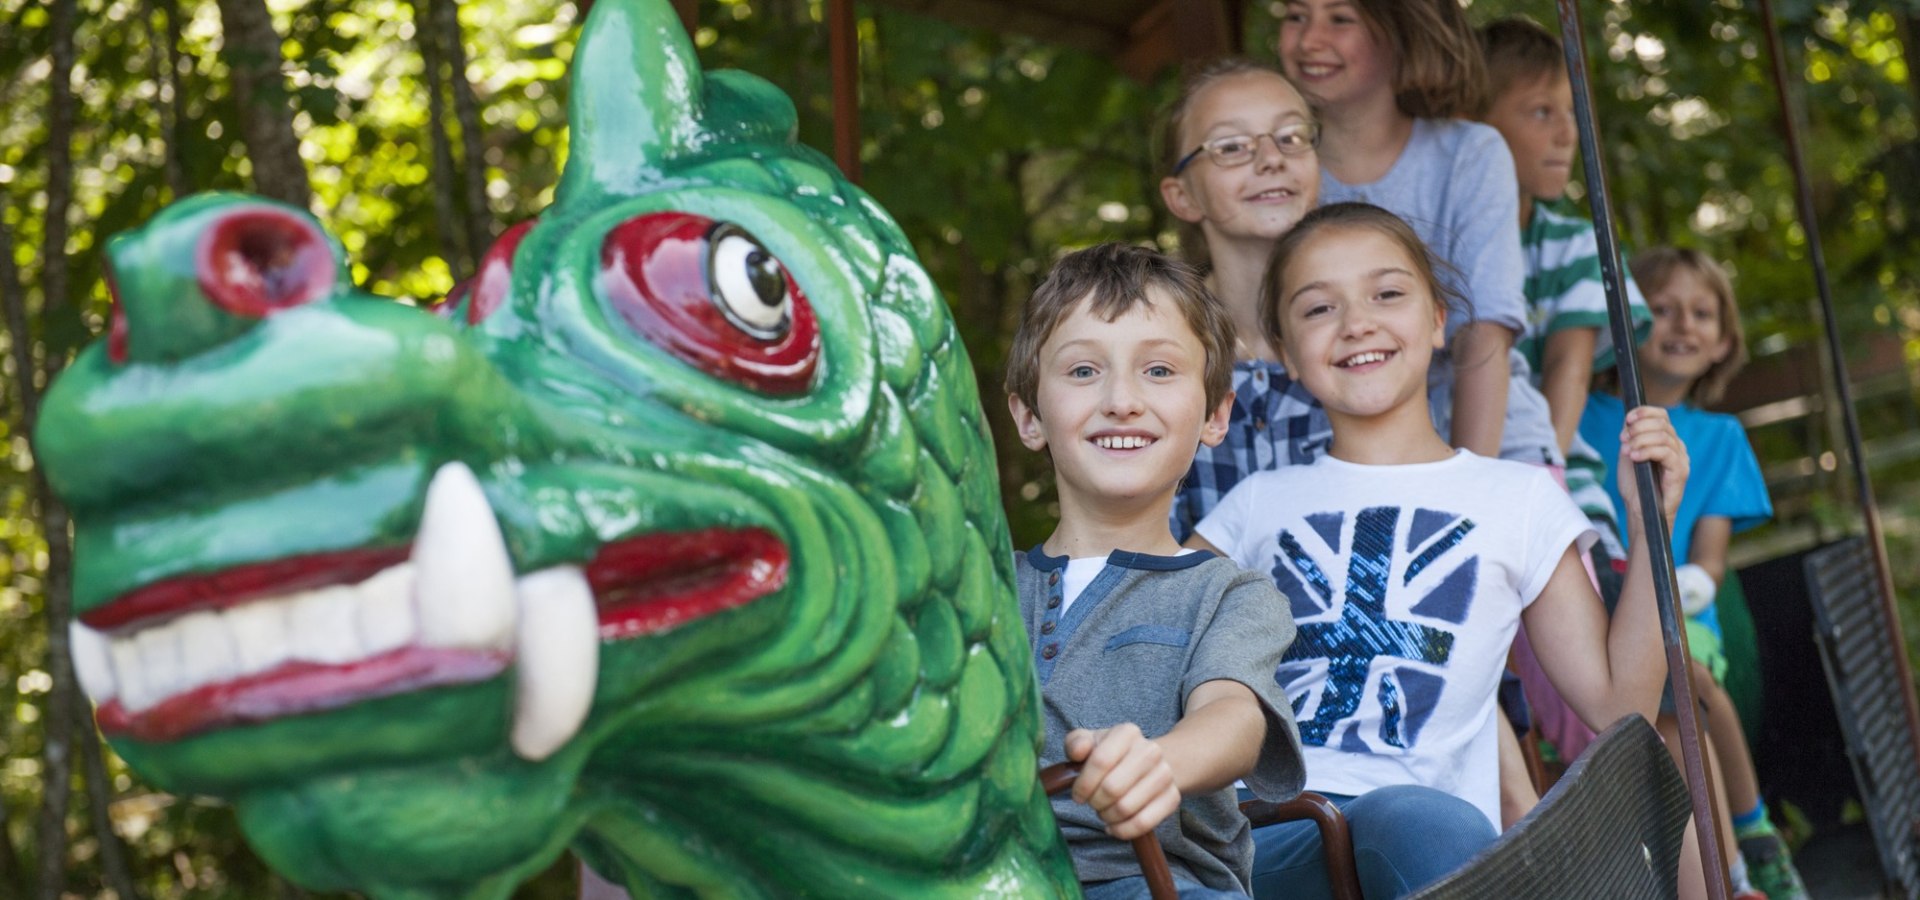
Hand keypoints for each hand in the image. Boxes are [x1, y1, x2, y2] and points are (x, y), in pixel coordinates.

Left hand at [1064, 724, 1180, 839]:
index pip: (1100, 761)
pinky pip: (1143, 823)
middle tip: (1092, 803)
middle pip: (1112, 788)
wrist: (1148, 764)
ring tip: (1104, 812)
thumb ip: (1076, 743)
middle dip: (1095, 802)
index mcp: (1127, 733)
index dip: (1083, 784)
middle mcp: (1150, 751)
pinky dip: (1123, 830)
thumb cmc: (1111, 755)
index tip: (1078, 795)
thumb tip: (1078, 751)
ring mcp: (1165, 774)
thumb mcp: (1090, 743)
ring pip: (1126, 808)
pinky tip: (1114, 826)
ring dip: (1107, 816)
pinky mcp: (1172, 797)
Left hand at [1616, 405, 1687, 530]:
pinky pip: (1666, 453)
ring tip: (1626, 450)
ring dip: (1640, 440)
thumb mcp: (1629, 454)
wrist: (1640, 510)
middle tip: (1622, 439)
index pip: (1662, 416)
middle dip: (1638, 427)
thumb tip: (1628, 419)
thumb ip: (1631, 436)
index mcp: (1666, 440)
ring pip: (1664, 436)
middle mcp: (1677, 447)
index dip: (1645, 412)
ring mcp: (1681, 459)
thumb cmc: (1635, 485)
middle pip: (1662, 423)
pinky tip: (1634, 456)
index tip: (1627, 418)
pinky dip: (1647, 451)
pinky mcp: (1680, 472)